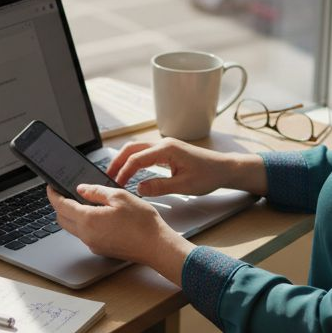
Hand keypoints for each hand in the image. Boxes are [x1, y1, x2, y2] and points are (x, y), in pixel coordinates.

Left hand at [47, 184, 193, 284]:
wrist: (156, 246)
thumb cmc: (142, 222)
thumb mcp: (119, 196)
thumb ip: (96, 191)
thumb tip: (81, 189)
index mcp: (88, 220)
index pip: (61, 206)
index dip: (53, 194)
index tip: (51, 186)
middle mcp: (87, 235)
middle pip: (62, 219)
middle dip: (59, 205)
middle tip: (63, 192)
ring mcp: (93, 244)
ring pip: (72, 228)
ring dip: (71, 215)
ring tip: (81, 200)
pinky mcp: (101, 249)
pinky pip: (84, 235)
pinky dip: (83, 223)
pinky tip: (95, 214)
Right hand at [106, 139, 266, 196]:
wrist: (224, 169)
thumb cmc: (208, 175)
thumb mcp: (184, 186)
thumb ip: (159, 187)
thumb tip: (138, 188)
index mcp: (166, 149)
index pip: (136, 159)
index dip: (124, 172)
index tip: (116, 184)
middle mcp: (164, 144)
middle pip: (132, 148)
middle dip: (117, 162)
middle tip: (107, 176)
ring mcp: (165, 146)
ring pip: (137, 149)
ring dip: (124, 160)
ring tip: (115, 174)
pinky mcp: (167, 151)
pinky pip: (145, 153)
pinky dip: (134, 160)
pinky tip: (130, 171)